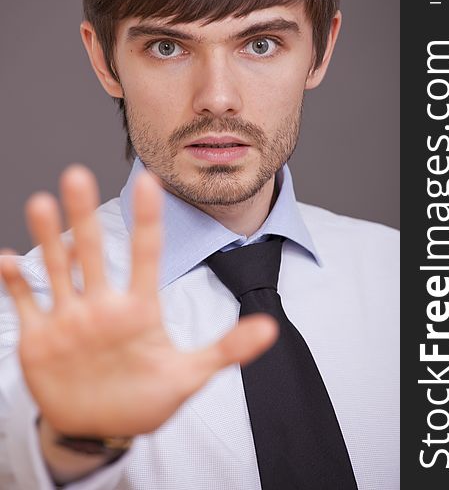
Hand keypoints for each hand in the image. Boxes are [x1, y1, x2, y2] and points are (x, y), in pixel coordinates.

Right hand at [0, 165, 277, 437]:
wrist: (102, 426)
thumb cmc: (146, 397)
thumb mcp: (189, 375)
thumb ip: (227, 350)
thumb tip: (271, 329)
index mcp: (139, 309)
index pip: (146, 255)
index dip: (148, 219)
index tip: (149, 182)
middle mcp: (103, 305)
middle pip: (93, 251)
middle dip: (84, 215)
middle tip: (78, 174)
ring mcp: (70, 319)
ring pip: (58, 268)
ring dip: (48, 238)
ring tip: (41, 203)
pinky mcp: (41, 338)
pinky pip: (26, 303)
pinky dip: (15, 282)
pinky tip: (6, 260)